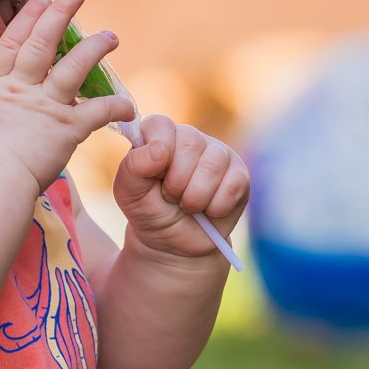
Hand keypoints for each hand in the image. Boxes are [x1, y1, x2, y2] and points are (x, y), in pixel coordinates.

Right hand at [0, 0, 136, 196]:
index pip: (11, 44)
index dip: (26, 19)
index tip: (40, 0)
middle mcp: (20, 89)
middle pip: (42, 43)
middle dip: (60, 14)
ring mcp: (44, 106)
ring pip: (73, 67)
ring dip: (94, 48)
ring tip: (110, 36)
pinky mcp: (66, 127)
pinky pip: (97, 110)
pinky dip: (114, 106)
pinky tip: (127, 104)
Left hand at [112, 114, 250, 260]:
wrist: (175, 244)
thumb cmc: (150, 211)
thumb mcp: (129, 193)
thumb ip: (134, 167)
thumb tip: (159, 149)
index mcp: (161, 136)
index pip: (160, 125)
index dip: (157, 153)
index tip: (154, 176)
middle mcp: (191, 138)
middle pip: (190, 144)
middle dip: (176, 182)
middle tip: (170, 197)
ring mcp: (219, 154)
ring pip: (213, 165)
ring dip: (195, 197)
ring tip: (188, 205)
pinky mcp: (240, 174)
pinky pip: (233, 185)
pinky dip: (216, 207)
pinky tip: (209, 210)